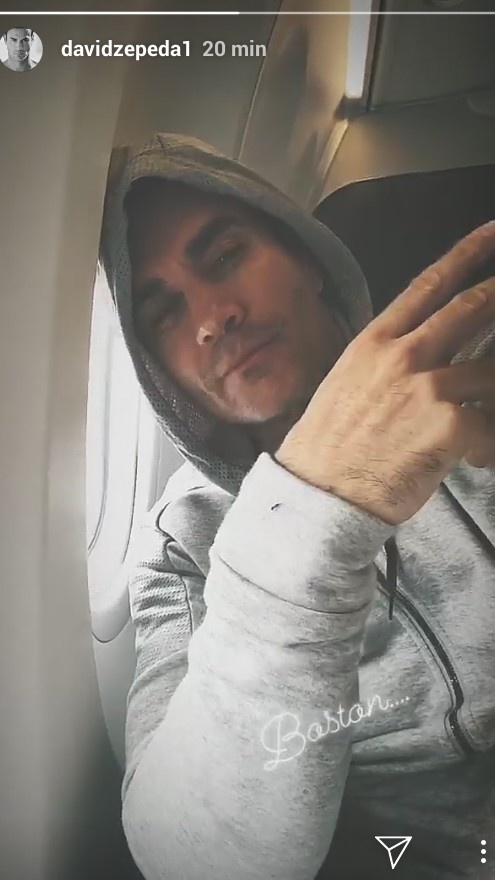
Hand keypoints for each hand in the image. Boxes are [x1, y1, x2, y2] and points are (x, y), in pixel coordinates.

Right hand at [275, 222, 494, 525]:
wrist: (318, 495)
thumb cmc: (328, 449)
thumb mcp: (348, 386)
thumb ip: (386, 362)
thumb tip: (422, 356)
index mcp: (374, 342)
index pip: (428, 284)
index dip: (467, 253)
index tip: (491, 232)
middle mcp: (402, 355)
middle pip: (470, 307)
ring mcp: (426, 386)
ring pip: (491, 370)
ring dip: (491, 393)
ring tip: (479, 420)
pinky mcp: (448, 424)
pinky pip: (488, 428)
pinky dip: (486, 446)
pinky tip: (470, 460)